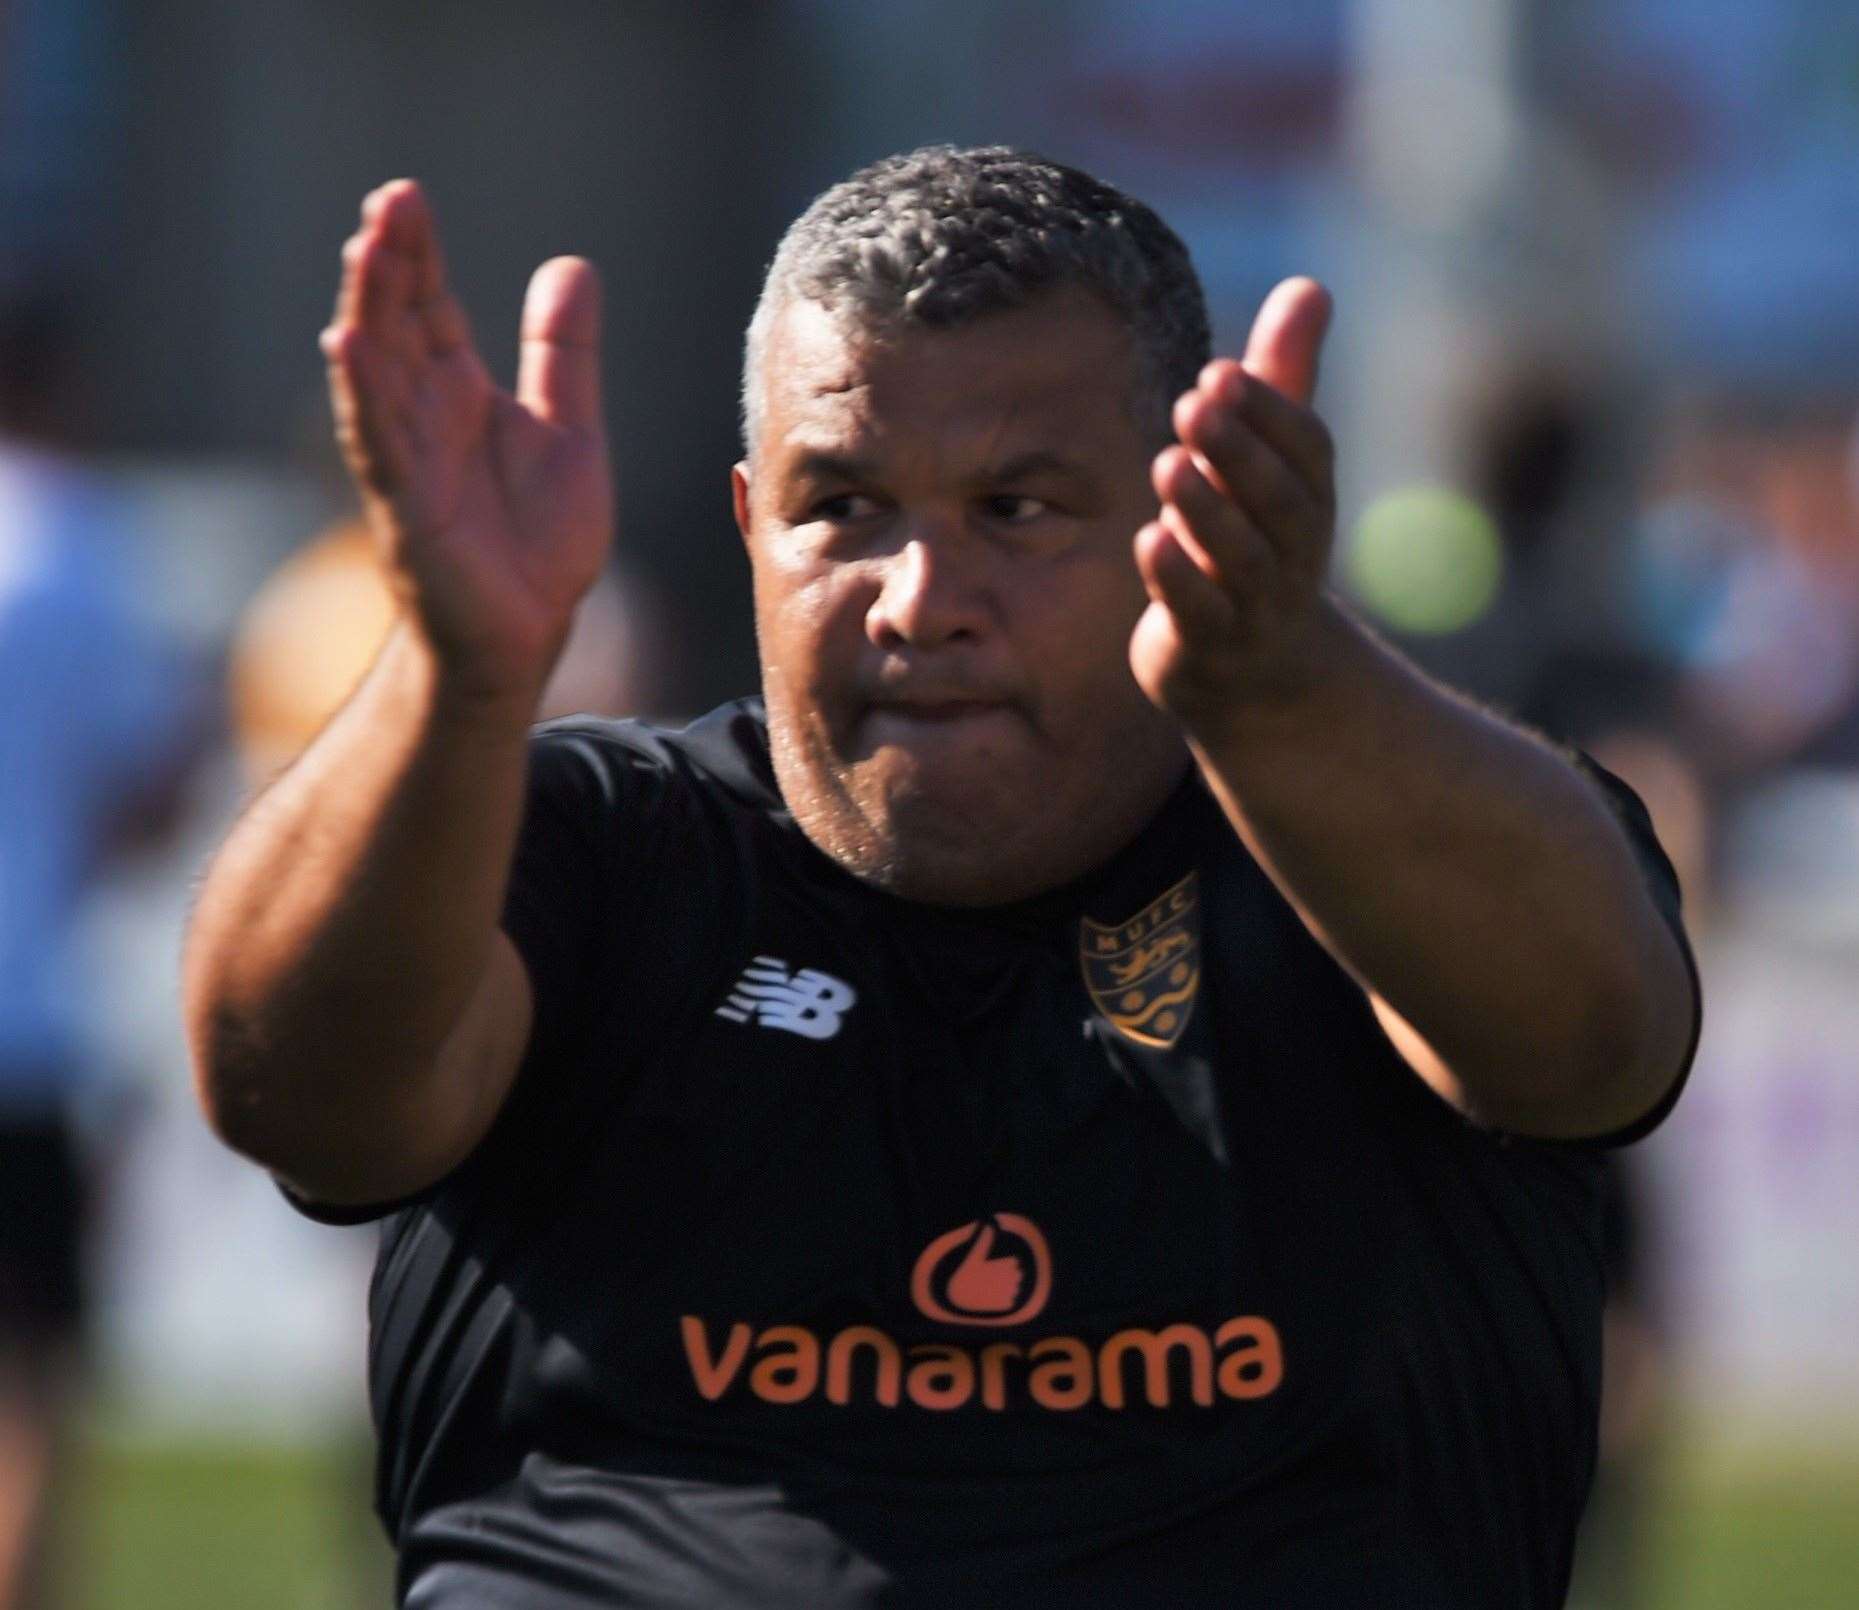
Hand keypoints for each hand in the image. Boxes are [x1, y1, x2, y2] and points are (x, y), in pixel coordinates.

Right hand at [322, 180, 612, 700]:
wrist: (530, 633)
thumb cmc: (538, 542)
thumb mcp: (570, 433)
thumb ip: (563, 356)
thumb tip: (571, 266)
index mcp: (459, 396)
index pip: (429, 308)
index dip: (418, 255)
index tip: (406, 197)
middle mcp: (424, 419)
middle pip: (398, 328)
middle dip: (391, 266)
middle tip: (388, 202)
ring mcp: (409, 462)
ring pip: (380, 375)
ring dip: (369, 313)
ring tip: (364, 250)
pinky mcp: (408, 511)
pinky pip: (381, 444)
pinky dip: (364, 395)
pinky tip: (348, 346)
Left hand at [1129, 277, 1336, 735]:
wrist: (1256, 674)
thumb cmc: (1256, 541)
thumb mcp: (1271, 462)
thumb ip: (1284, 378)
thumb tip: (1311, 284)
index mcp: (1309, 501)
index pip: (1307, 452)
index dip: (1270, 413)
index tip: (1219, 373)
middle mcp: (1294, 554)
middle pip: (1279, 502)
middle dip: (1239, 451)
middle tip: (1189, 403)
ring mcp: (1256, 605)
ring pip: (1242, 558)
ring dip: (1206, 510)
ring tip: (1167, 464)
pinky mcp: (1211, 647)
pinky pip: (1200, 615)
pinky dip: (1178, 579)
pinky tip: (1149, 541)